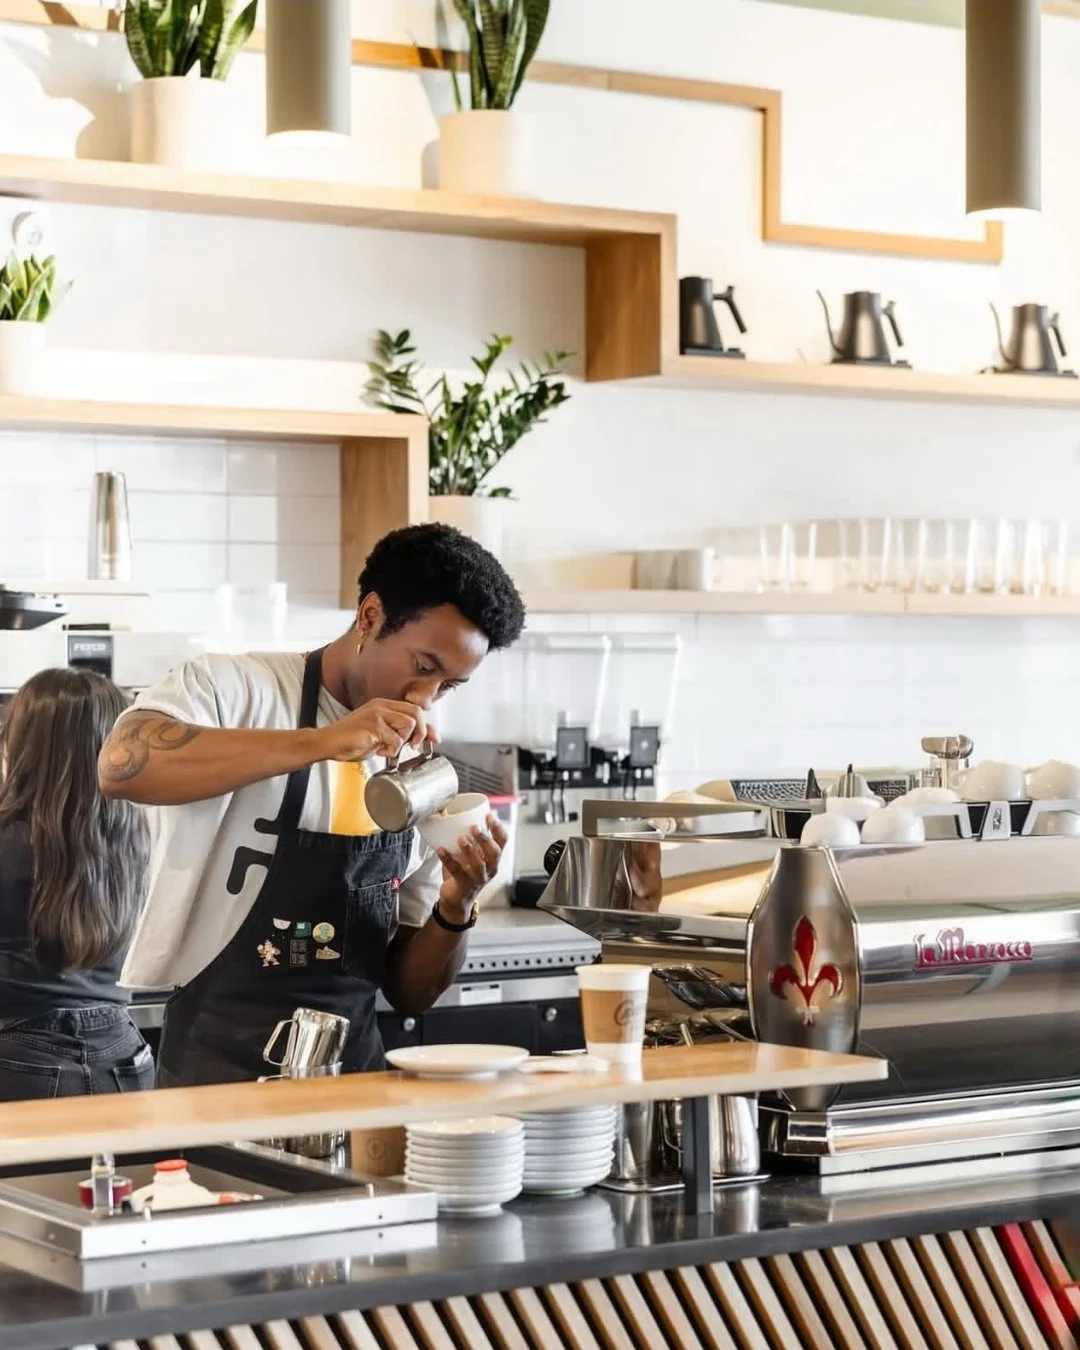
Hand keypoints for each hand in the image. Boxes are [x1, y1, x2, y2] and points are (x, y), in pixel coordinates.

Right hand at [318, 699, 435, 762]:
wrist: (327, 742)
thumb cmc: (349, 740)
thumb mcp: (378, 736)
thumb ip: (396, 734)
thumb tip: (417, 741)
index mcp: (383, 706)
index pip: (413, 711)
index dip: (427, 726)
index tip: (435, 738)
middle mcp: (381, 706)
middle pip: (416, 713)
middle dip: (420, 733)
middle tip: (413, 746)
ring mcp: (377, 714)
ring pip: (408, 725)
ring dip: (401, 742)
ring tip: (386, 748)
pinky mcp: (373, 725)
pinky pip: (394, 740)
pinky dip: (389, 751)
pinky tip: (377, 751)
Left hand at [437, 814, 506, 915]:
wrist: (457, 899)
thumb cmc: (465, 872)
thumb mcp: (472, 856)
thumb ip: (470, 841)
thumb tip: (458, 817)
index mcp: (493, 858)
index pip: (502, 841)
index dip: (498, 828)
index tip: (489, 815)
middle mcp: (490, 869)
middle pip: (495, 853)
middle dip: (486, 839)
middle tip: (475, 827)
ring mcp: (478, 878)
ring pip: (479, 864)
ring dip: (470, 850)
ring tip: (461, 838)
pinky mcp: (464, 884)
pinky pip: (456, 871)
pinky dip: (448, 859)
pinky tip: (440, 850)